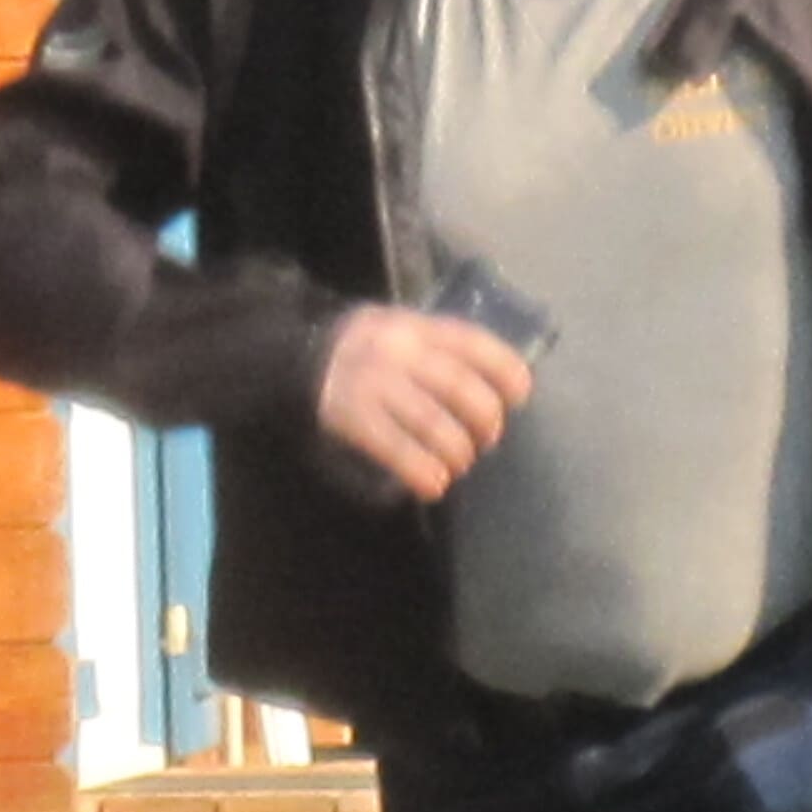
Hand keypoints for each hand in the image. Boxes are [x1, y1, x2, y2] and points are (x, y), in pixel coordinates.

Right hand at [316, 304, 534, 500]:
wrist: (291, 356)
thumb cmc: (366, 351)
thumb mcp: (403, 332)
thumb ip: (443, 352)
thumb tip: (499, 392)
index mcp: (417, 326)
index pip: (473, 342)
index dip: (505, 370)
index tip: (520, 395)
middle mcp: (399, 350)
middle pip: (461, 387)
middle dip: (485, 420)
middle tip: (488, 440)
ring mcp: (373, 383)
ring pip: (433, 422)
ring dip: (457, 452)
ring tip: (459, 464)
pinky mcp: (353, 416)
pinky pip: (397, 448)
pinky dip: (423, 471)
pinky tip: (434, 484)